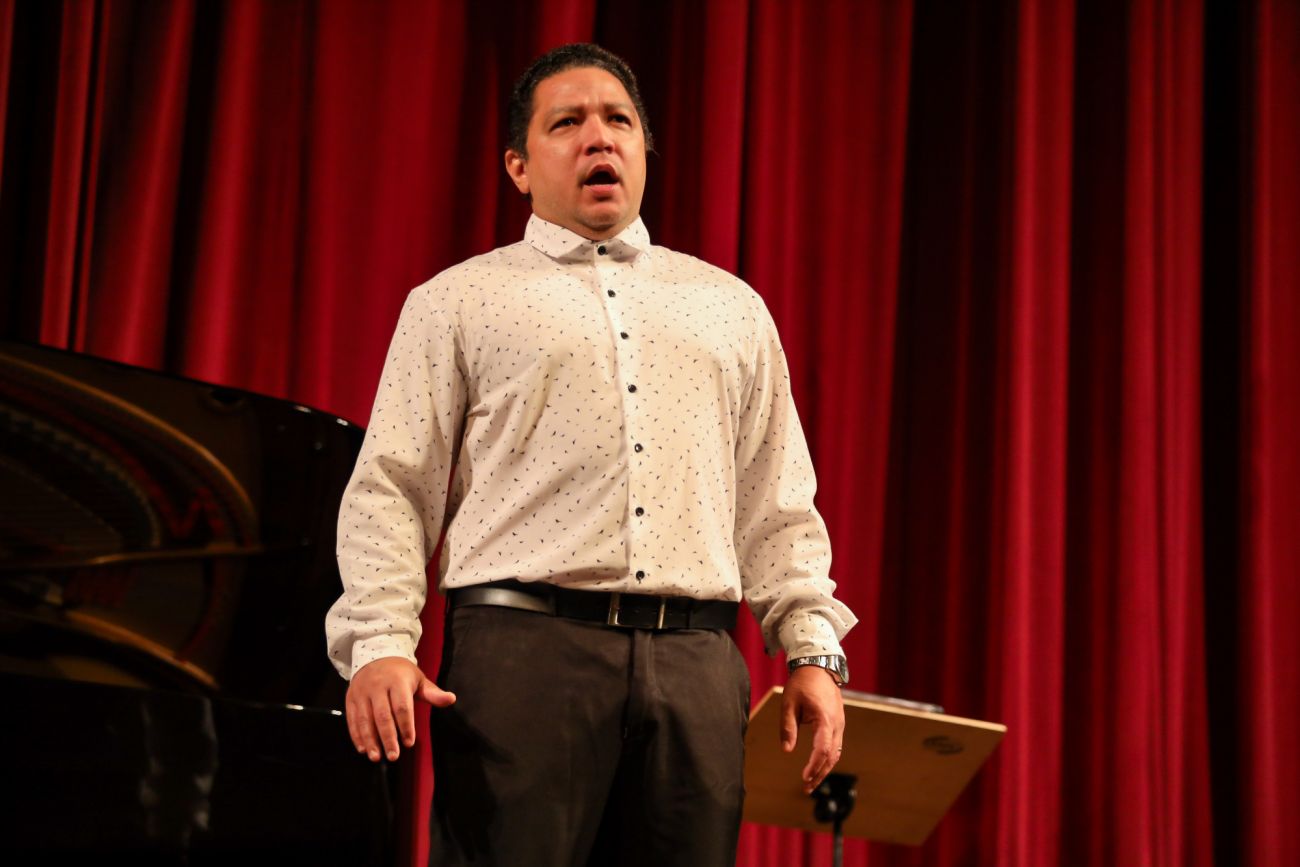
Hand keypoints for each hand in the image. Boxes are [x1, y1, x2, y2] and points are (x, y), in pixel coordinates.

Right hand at [345, 657, 455, 761]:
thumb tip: (451, 699)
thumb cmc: (401, 673)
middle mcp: (377, 687)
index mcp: (397, 681)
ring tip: (376, 757)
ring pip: (365, 719)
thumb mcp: (419, 679)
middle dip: (387, 738)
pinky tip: (363, 749)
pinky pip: (352, 719)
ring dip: (370, 740)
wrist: (375, 655)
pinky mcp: (350, 698)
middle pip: (382, 716)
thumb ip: (433, 693)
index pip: (402, 707)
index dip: (406, 726)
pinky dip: (357, 735)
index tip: (409, 743)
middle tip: (393, 756)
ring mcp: (362, 693)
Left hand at [780, 665, 844, 793]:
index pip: (822, 749)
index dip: (814, 766)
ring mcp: (840, 724)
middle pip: (831, 756)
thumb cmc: (801, 684)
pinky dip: (827, 758)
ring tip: (810, 783)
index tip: (804, 778)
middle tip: (806, 789)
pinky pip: (835, 745)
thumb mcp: (788, 704)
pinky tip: (817, 767)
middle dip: (819, 774)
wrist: (818, 667)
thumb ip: (788, 728)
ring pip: (835, 752)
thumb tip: (787, 750)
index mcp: (825, 719)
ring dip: (824, 769)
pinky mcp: (838, 723)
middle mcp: (836, 724)